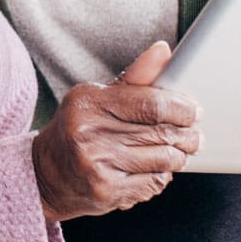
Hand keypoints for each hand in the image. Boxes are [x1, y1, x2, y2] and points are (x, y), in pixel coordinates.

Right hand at [31, 42, 202, 220]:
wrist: (46, 174)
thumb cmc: (78, 130)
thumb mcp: (98, 98)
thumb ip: (135, 77)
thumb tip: (163, 50)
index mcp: (88, 103)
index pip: (150, 103)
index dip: (181, 108)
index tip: (193, 111)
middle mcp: (89, 134)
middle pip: (162, 133)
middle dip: (187, 135)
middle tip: (194, 135)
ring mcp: (97, 165)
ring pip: (164, 160)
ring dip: (178, 157)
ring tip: (176, 152)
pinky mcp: (106, 191)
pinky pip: (154, 183)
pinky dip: (162, 176)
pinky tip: (153, 170)